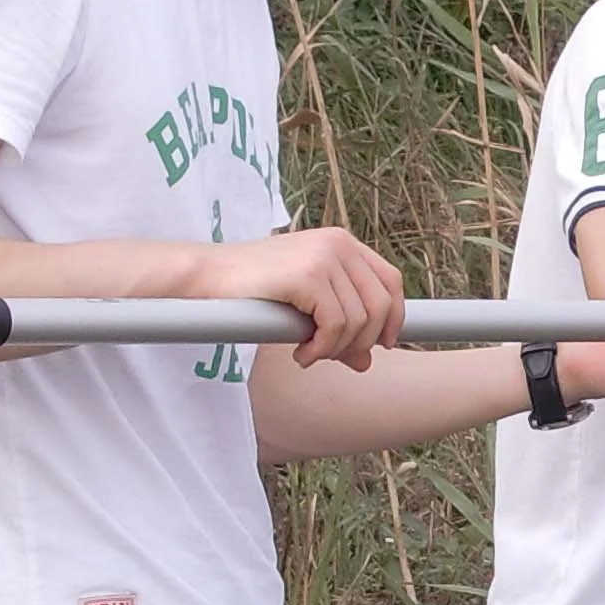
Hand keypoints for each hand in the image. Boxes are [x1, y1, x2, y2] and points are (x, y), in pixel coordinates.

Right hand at [207, 229, 404, 369]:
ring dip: (336, 350)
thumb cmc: (254, 289)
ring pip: (358, 321)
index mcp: (342, 242)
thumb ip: (339, 327)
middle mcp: (338, 244)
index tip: (382, 344)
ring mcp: (324, 257)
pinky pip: (335, 326)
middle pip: (381, 305)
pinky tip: (301, 353)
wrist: (210, 277)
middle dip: (363, 341)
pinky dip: (322, 349)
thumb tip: (366, 362)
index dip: (394, 317)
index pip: (390, 280)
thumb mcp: (306, 306)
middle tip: (333, 356)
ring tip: (309, 354)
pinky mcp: (308, 276)